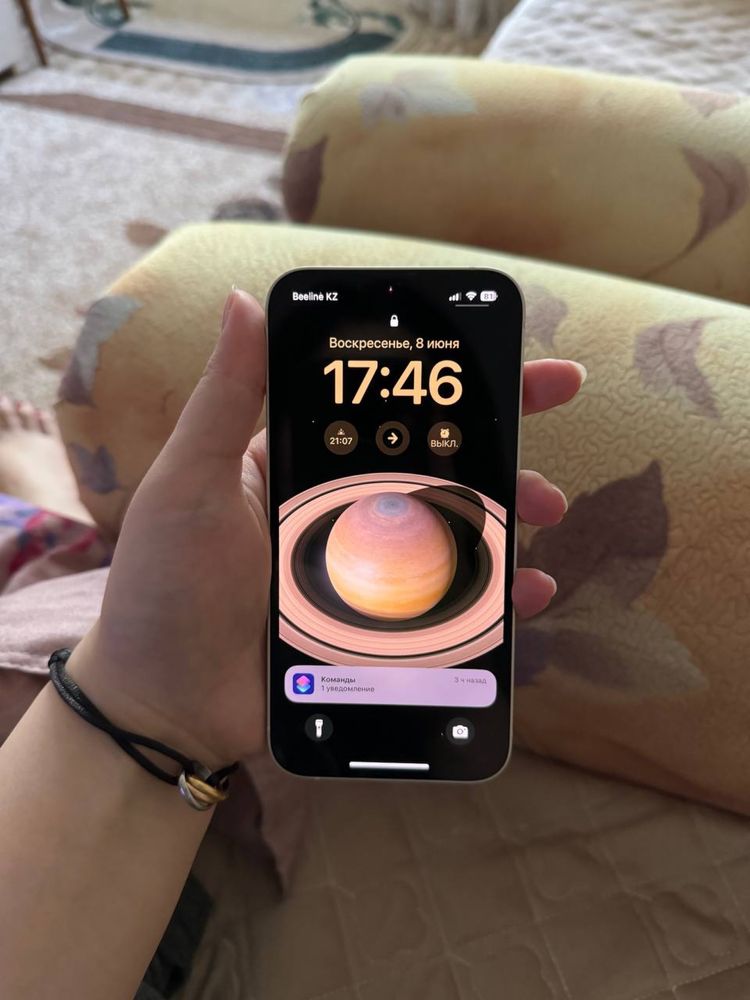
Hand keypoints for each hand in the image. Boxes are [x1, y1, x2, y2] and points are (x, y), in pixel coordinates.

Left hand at [69, 290, 584, 765]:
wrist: (167, 706)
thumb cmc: (164, 586)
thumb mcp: (189, 482)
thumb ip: (225, 398)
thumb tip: (243, 300)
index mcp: (300, 466)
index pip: (380, 409)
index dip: (439, 377)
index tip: (499, 350)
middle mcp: (341, 511)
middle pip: (434, 464)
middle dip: (496, 433)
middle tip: (551, 405)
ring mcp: (368, 573)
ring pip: (455, 531)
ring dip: (507, 510)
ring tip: (542, 508)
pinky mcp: (384, 631)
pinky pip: (453, 607)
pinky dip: (497, 600)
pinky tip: (530, 591)